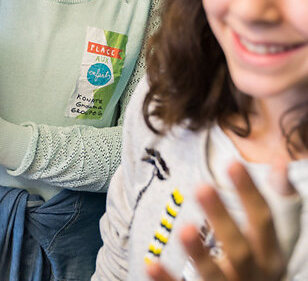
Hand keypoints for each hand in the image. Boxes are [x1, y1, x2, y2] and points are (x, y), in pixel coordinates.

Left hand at [147, 162, 289, 280]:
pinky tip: (151, 264)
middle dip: (222, 219)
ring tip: (184, 228)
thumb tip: (279, 162)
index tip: (232, 162)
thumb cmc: (258, 268)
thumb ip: (277, 206)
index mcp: (270, 256)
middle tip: (202, 186)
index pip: (265, 221)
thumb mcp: (269, 242)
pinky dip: (168, 280)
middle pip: (240, 249)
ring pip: (215, 276)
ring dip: (199, 254)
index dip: (250, 193)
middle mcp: (254, 276)